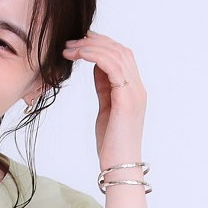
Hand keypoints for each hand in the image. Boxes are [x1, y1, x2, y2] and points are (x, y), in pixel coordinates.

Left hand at [63, 31, 146, 166]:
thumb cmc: (111, 143)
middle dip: (95, 41)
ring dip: (91, 47)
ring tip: (69, 48)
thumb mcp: (105, 108)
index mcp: (133, 89)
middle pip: (120, 50)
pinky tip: (79, 56)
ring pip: (117, 55)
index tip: (80, 41)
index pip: (121, 56)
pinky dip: (95, 56)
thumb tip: (95, 66)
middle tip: (71, 41)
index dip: (101, 44)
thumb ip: (104, 87)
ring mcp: (135, 92)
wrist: (119, 166)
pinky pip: (112, 66)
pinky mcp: (127, 99)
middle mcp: (138, 88)